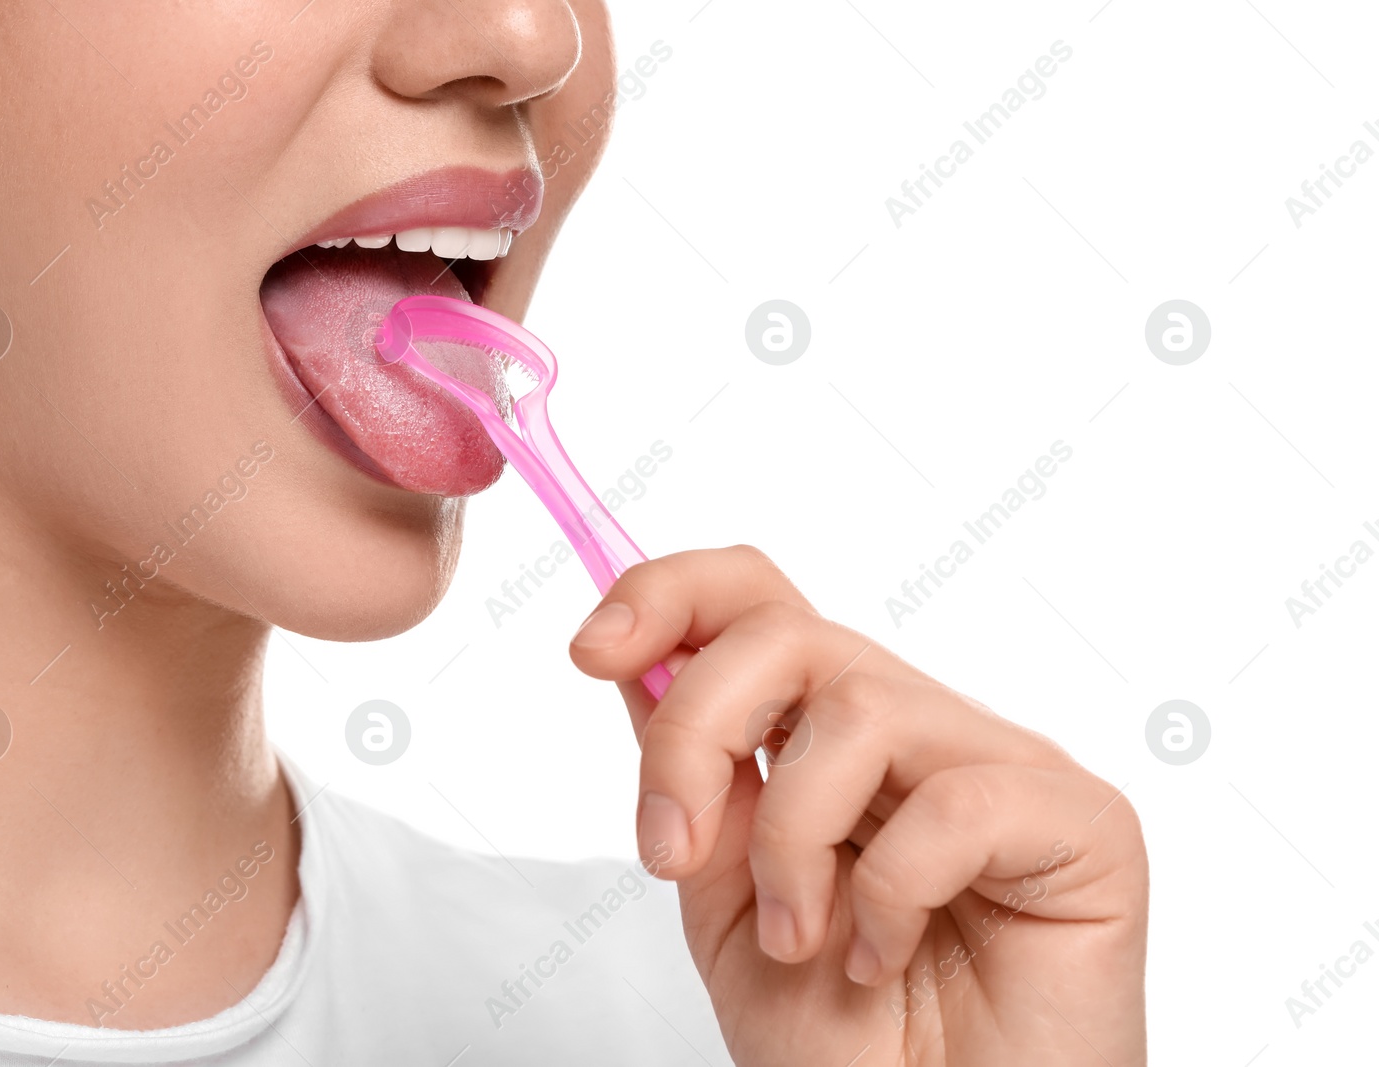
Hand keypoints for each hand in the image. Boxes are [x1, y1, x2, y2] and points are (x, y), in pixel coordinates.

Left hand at [569, 546, 1147, 1065]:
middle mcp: (919, 731)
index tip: (592, 649)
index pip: (761, 601)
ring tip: (798, 939)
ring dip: (789, 841)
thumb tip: (638, 660)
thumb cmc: (845, 1048)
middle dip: (693, 732)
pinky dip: (891, 894)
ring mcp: (1004, 767)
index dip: (671, 594)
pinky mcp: (1084, 820)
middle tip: (670, 849)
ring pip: (859, 708)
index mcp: (832, 741)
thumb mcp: (721, 901)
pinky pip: (959, 803)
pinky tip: (884, 958)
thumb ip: (696, 780)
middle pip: (789, 633)